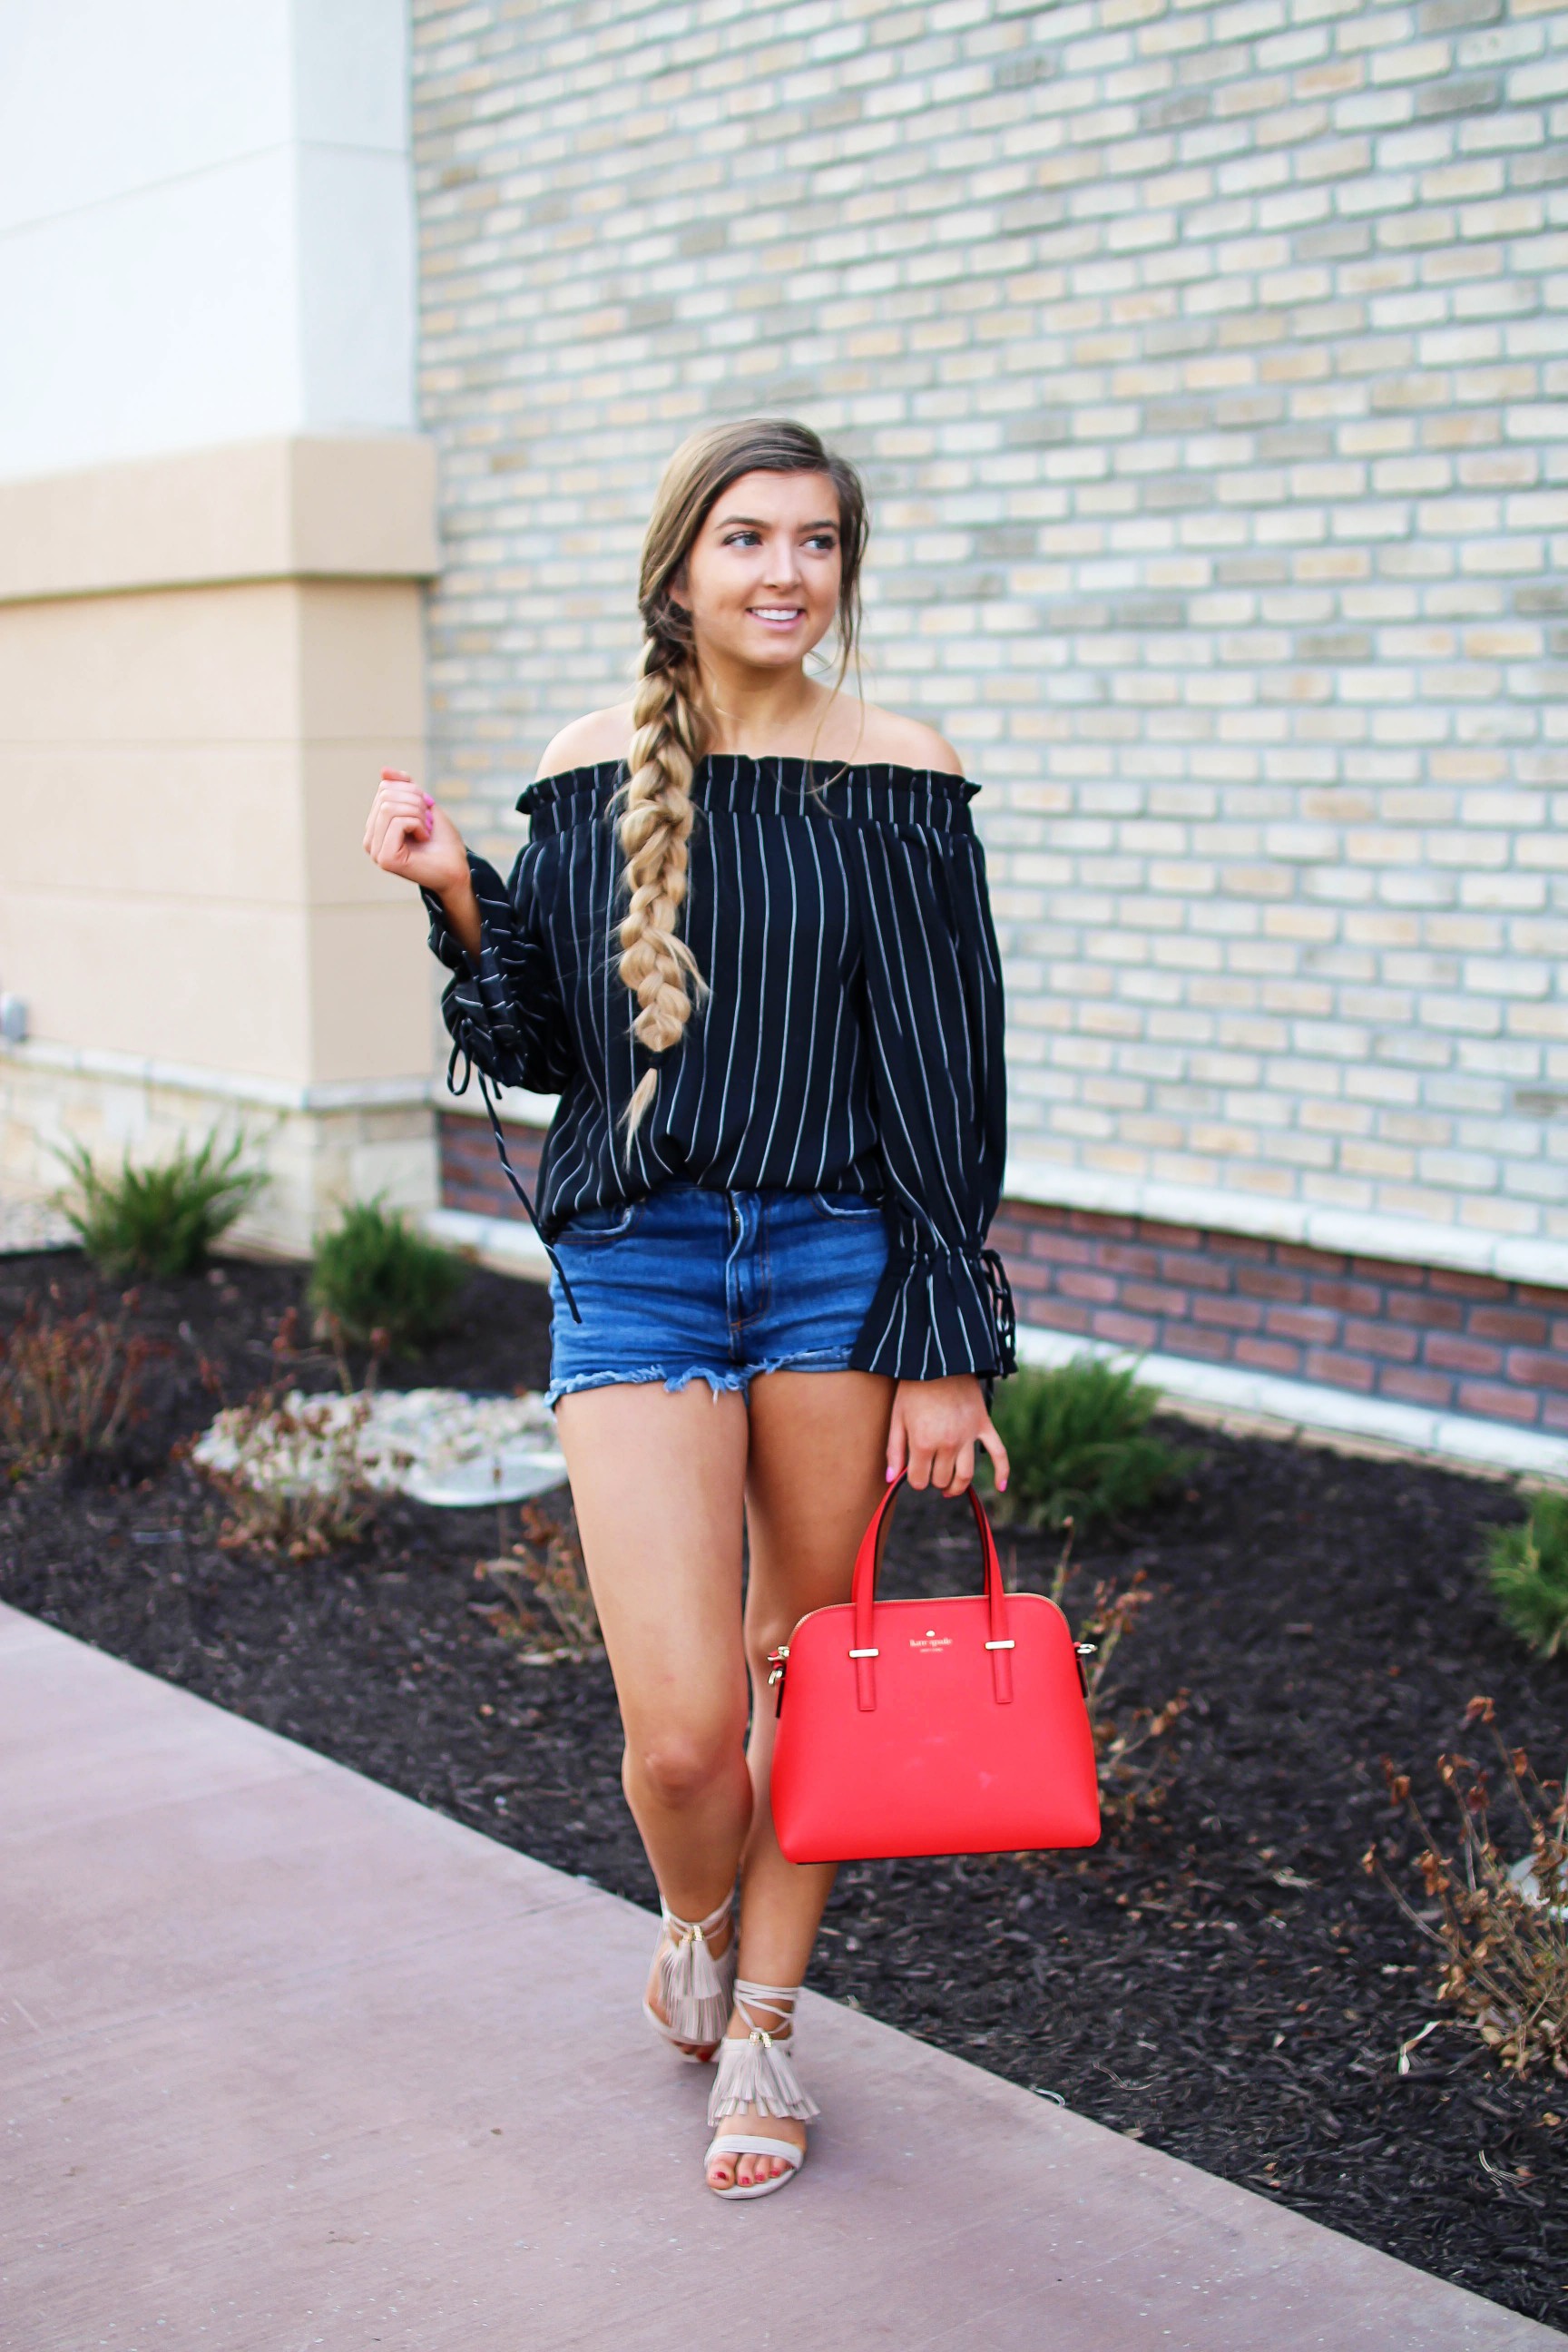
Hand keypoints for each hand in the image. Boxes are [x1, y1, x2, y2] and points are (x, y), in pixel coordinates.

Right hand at [363, 769, 470, 898]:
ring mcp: (375, 851)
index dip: (411, 792)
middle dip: (415, 802)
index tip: (425, 811)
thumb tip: (383, 770)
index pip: (385, 788)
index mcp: (375, 827)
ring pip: (389, 807)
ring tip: (425, 830)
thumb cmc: (443, 841)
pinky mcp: (385, 858)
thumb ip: (404, 787)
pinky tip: (423, 838)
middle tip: (427, 822)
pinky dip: (417, 824)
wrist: (458, 869)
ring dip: (417, 814)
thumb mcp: (423, 806)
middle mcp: (370, 839)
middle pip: (385, 796)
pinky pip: (397, 822)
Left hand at [885, 1374, 1008, 1500]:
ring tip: (949, 1487)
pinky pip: (999, 1453)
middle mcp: (948, 1444)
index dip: (914, 1479)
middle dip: (932, 1479)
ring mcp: (968, 1436)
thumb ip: (894, 1450)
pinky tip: (1000, 1486)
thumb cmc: (913, 1388)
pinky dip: (1002, 1472)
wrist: (939, 1359)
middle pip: (941, 1479)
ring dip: (956, 1486)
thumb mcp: (897, 1417)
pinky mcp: (983, 1425)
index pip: (920, 1480)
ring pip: (965, 1475)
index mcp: (924, 1442)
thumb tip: (892, 1479)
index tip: (912, 1471)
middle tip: (927, 1469)